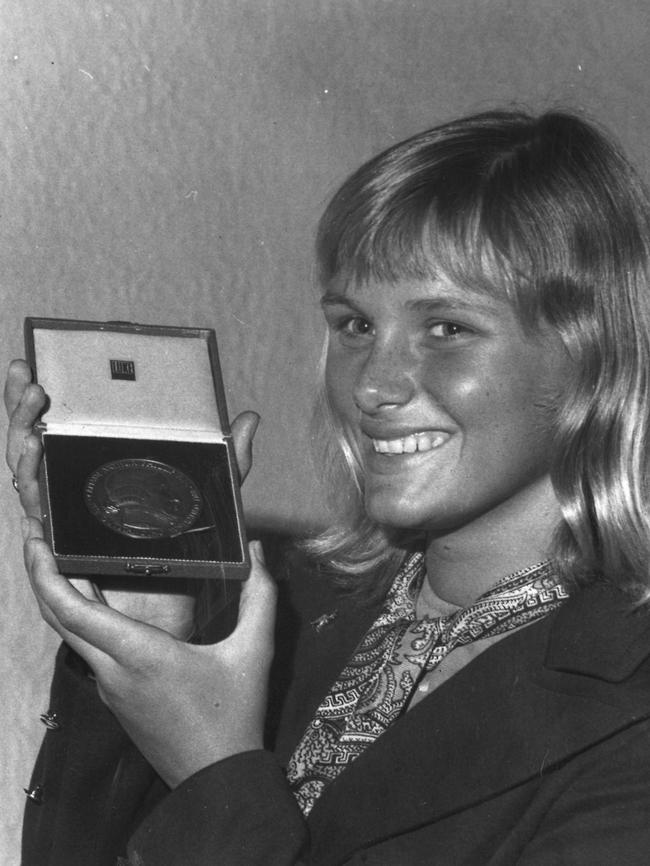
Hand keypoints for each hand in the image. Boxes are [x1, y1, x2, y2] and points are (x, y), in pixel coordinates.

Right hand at [5, 359, 260, 636]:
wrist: (174, 603)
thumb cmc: (181, 545)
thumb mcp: (207, 493)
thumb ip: (227, 458)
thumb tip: (251, 419)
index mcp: (91, 468)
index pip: (55, 426)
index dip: (32, 398)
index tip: (31, 362)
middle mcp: (67, 490)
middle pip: (30, 446)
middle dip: (19, 411)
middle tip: (29, 380)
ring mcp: (62, 520)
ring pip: (28, 481)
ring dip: (22, 450)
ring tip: (32, 428)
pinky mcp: (64, 553)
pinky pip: (40, 528)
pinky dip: (32, 503)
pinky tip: (29, 482)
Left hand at [23, 516, 276, 786]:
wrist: (217, 780)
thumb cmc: (235, 715)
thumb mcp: (255, 651)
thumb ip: (259, 596)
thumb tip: (257, 550)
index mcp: (141, 654)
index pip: (73, 611)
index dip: (46, 573)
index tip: (36, 540)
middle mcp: (114, 670)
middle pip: (58, 618)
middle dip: (40, 574)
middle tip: (37, 536)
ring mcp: (110, 687)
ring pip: (69, 635)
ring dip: (58, 596)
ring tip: (59, 557)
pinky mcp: (116, 698)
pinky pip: (87, 650)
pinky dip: (78, 619)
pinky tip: (91, 600)